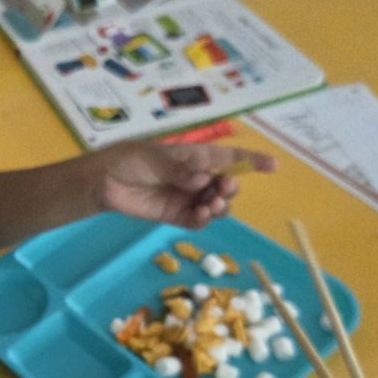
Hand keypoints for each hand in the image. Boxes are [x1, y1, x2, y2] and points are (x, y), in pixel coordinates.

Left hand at [92, 141, 275, 228]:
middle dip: (230, 186)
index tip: (273, 166)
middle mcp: (196, 178)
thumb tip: (202, 180)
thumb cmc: (130, 160)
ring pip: (216, 205)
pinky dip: (204, 219)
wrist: (104, 181)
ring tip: (210, 204)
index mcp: (195, 157)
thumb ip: (181, 170)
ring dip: (220, 205)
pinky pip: (199, 220)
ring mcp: (187, 198)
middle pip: (226, 184)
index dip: (251, 160)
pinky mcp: (176, 215)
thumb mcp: (156, 159)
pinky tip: (200, 214)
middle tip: (222, 186)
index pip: (229, 157)